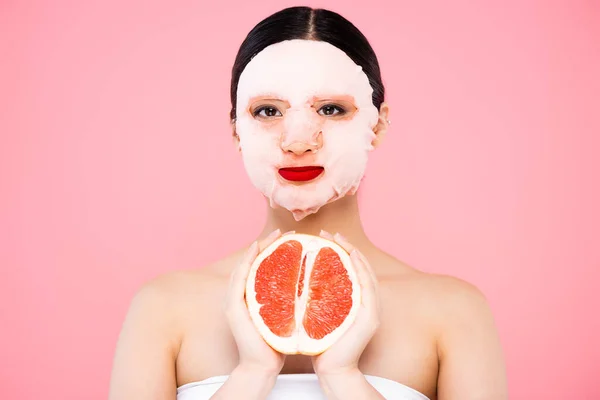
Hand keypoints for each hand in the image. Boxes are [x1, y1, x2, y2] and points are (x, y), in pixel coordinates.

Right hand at [222, 229, 288, 376]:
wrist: (263, 367)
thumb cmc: (276, 344)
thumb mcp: (286, 316)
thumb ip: (290, 300)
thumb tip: (311, 285)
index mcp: (253, 296)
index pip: (261, 266)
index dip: (272, 248)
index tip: (290, 238)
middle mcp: (241, 295)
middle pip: (251, 261)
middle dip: (266, 243)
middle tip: (284, 231)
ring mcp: (235, 300)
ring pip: (244, 265)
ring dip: (258, 247)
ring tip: (275, 236)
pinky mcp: (234, 306)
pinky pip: (239, 278)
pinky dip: (248, 262)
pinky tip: (258, 250)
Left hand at [311, 231, 381, 376]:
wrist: (331, 371)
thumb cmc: (320, 346)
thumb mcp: (315, 316)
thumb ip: (314, 299)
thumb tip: (295, 280)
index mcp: (353, 302)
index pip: (350, 270)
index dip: (341, 250)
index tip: (324, 237)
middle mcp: (365, 303)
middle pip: (360, 266)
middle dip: (346, 246)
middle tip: (330, 232)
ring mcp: (370, 309)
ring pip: (366, 272)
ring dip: (354, 252)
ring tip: (339, 239)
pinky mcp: (370, 316)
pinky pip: (368, 286)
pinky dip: (360, 269)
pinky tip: (349, 256)